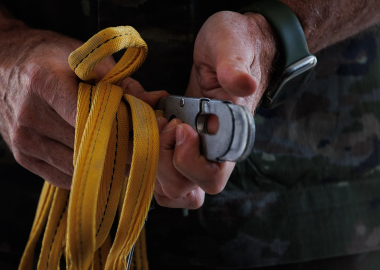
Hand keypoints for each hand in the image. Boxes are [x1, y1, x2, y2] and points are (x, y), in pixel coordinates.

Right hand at [0, 28, 168, 189]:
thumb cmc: (42, 59)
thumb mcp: (78, 55)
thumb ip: (116, 78)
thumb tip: (153, 100)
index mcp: (44, 83)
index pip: (92, 118)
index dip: (121, 130)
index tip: (143, 134)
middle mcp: (30, 115)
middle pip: (86, 146)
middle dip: (118, 151)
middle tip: (141, 149)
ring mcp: (23, 140)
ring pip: (76, 167)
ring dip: (103, 166)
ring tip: (123, 157)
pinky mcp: (22, 157)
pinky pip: (62, 177)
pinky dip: (84, 173)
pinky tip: (97, 162)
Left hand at [153, 11, 277, 208]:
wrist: (228, 46)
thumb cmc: (233, 45)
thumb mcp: (233, 45)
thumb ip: (234, 65)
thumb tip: (241, 84)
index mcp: (231, 138)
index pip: (211, 177)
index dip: (188, 160)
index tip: (180, 126)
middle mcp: (211, 154)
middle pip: (181, 188)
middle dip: (160, 157)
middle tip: (160, 121)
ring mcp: (190, 154)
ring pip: (164, 187)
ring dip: (147, 158)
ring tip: (151, 120)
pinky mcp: (173, 147)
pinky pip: (155, 173)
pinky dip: (140, 155)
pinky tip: (141, 121)